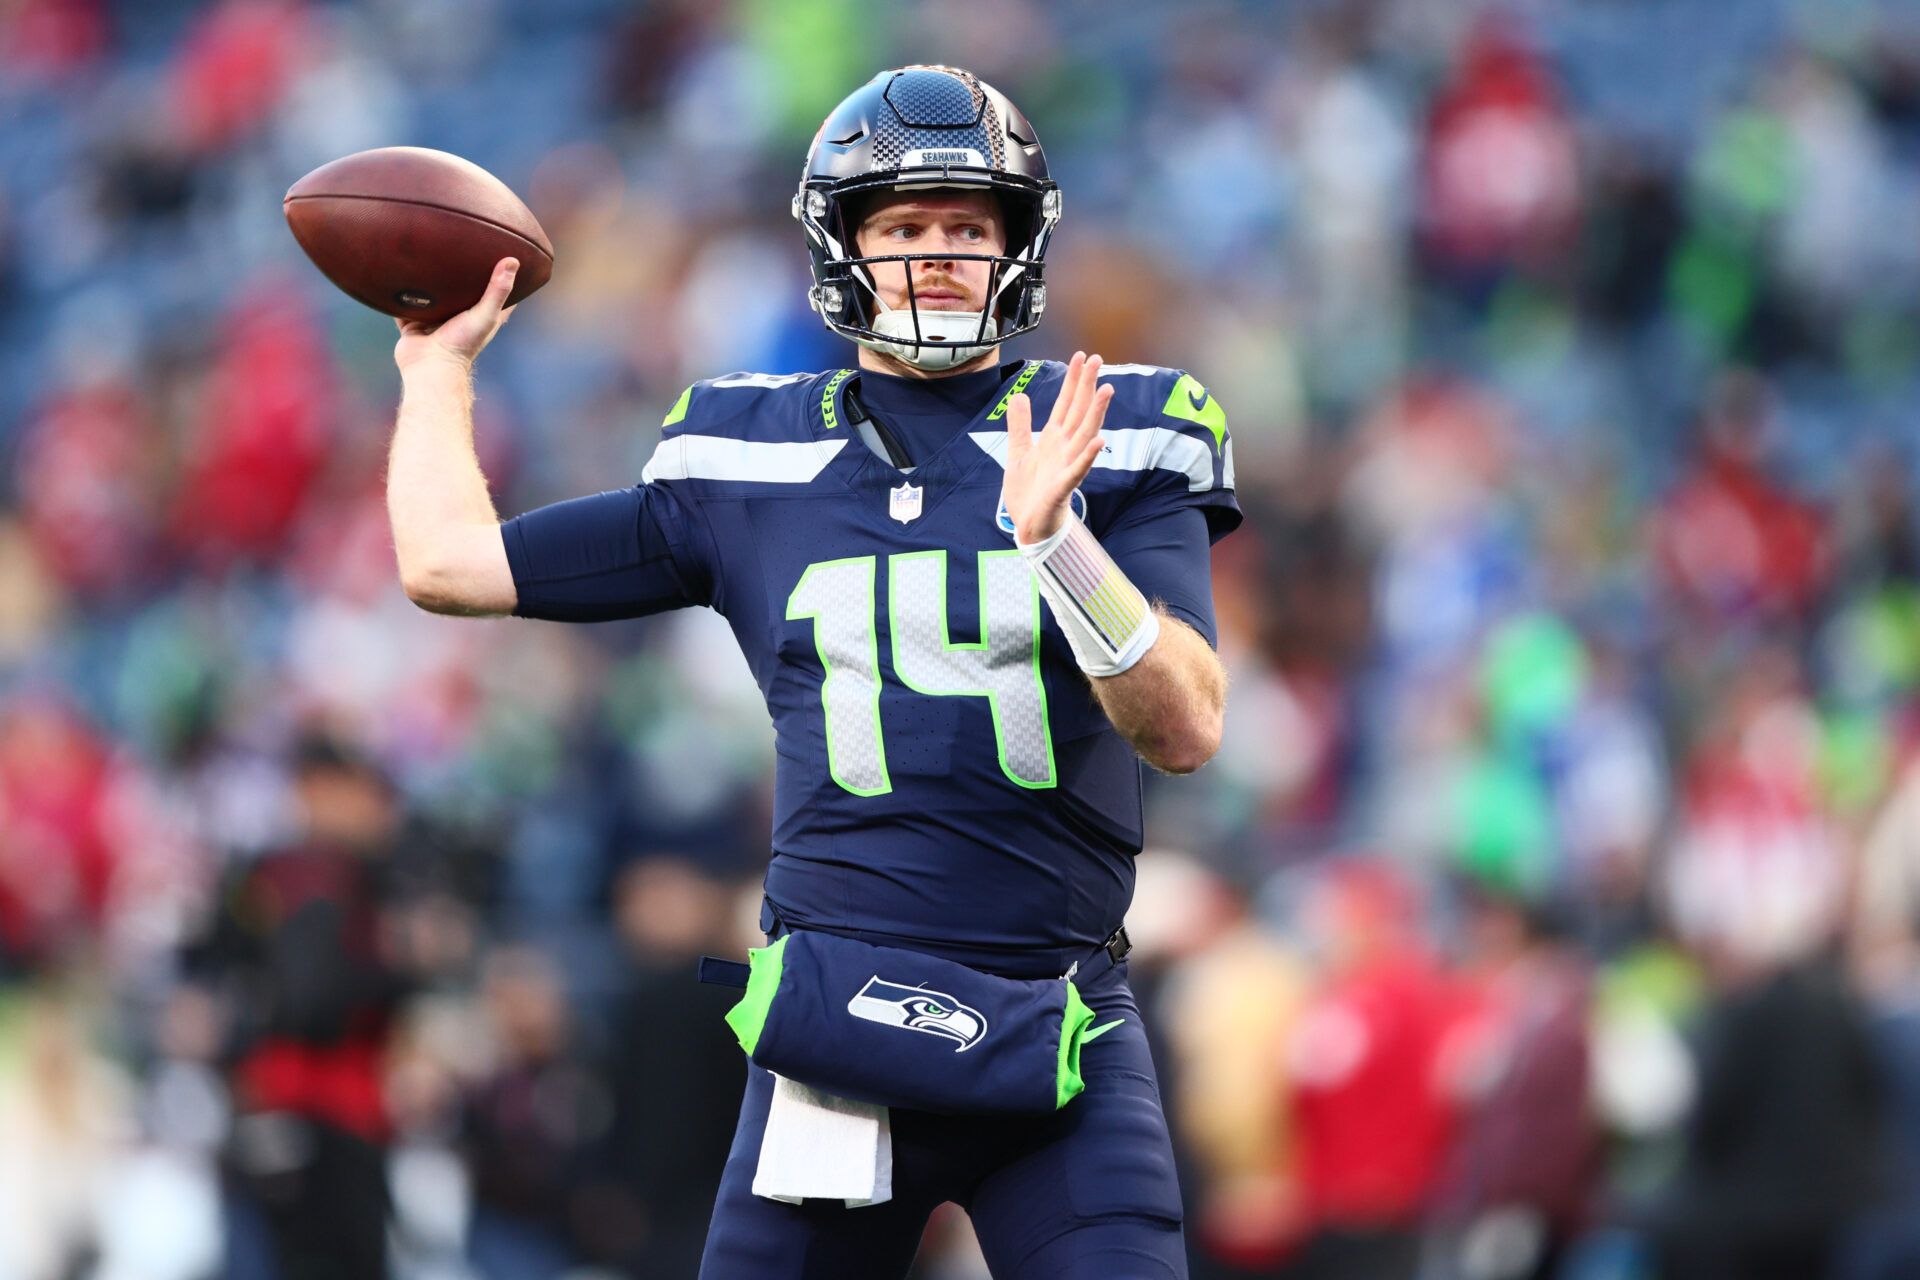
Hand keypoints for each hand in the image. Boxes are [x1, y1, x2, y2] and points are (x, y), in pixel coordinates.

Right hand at [394, 257, 518, 376]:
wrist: (429, 364)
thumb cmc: (462, 344)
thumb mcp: (486, 314)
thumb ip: (498, 290)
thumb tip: (513, 261)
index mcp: (479, 317)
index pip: (496, 294)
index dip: (500, 278)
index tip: (502, 256)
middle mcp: (457, 317)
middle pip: (461, 292)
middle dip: (461, 275)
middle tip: (460, 248)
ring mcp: (434, 320)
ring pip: (432, 296)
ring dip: (430, 281)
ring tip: (428, 255)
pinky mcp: (413, 323)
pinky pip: (405, 305)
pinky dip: (402, 292)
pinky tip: (399, 274)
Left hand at [1002, 352, 1112, 543]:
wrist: (1029, 525)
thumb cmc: (1028, 491)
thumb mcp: (1018, 452)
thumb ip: (1019, 425)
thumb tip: (1019, 396)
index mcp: (1053, 439)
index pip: (1066, 403)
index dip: (1073, 380)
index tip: (1082, 356)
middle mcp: (1065, 449)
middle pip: (1079, 412)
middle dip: (1088, 386)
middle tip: (1098, 360)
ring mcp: (1067, 466)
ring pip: (1085, 435)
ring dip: (1096, 413)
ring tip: (1107, 390)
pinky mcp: (1063, 487)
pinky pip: (1078, 470)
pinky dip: (1088, 456)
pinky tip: (1099, 441)